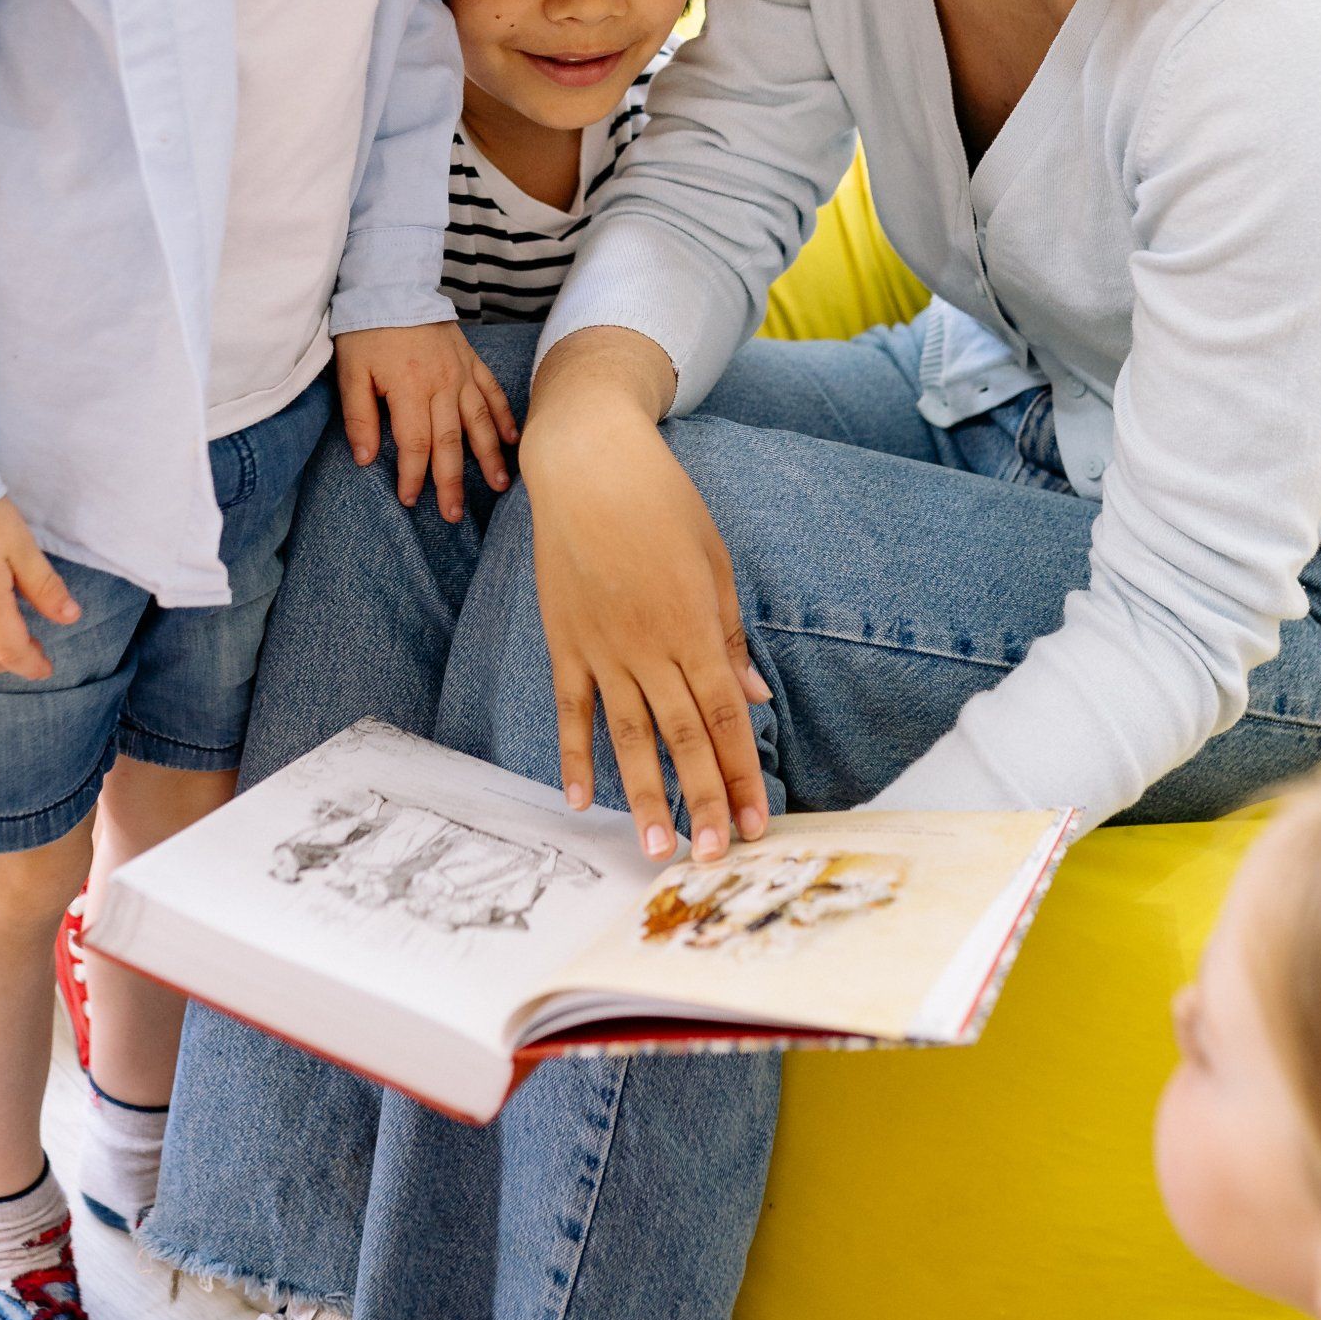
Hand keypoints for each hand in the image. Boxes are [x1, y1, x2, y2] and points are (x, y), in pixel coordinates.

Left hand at [335, 323, 516, 523]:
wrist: (393, 285)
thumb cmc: (367, 331)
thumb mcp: (350, 372)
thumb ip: (359, 416)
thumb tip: (364, 459)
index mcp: (410, 389)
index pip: (416, 444)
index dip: (413, 475)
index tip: (411, 500)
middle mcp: (442, 385)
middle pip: (451, 442)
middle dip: (452, 481)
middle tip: (454, 513)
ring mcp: (461, 373)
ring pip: (479, 422)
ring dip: (489, 456)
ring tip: (498, 485)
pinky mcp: (471, 362)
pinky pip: (492, 392)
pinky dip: (504, 416)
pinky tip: (511, 439)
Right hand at [522, 341, 770, 864]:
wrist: (587, 462)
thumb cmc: (661, 502)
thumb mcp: (714, 560)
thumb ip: (728, 634)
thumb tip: (753, 695)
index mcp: (694, 627)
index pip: (724, 717)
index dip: (740, 774)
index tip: (756, 821)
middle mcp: (649, 647)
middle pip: (682, 738)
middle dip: (702, 801)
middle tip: (715, 857)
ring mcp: (601, 648)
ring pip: (627, 736)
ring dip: (643, 796)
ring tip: (655, 850)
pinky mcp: (564, 641)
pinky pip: (571, 709)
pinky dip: (574, 755)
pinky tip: (579, 798)